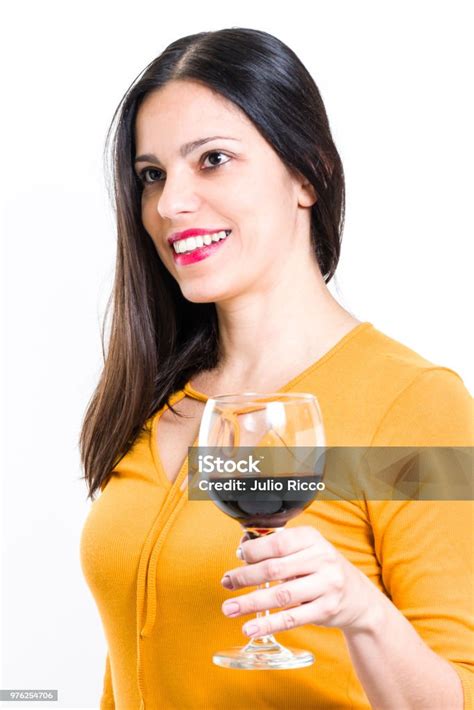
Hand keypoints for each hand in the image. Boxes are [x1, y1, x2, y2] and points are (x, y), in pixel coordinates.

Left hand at [220, 526, 384, 637]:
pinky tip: (250, 629)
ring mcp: (326, 585)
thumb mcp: (306, 549)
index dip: (254, 550)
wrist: (358, 597)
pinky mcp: (326, 610)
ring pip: (281, 595)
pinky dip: (268, 625)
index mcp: (312, 538)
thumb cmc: (321, 568)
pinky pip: (292, 619)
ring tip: (229, 608)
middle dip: (245, 577)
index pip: (278, 542)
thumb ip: (278, 547)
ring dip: (250, 603)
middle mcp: (322, 559)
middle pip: (275, 568)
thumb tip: (242, 550)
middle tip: (226, 583)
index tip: (238, 557)